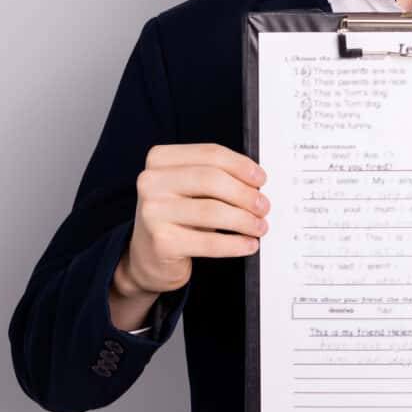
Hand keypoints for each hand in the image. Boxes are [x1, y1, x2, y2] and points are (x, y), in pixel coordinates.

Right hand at [117, 143, 270, 296]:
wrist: (148, 257)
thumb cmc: (177, 218)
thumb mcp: (189, 190)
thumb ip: (215, 178)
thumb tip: (256, 183)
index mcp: (160, 160)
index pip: (209, 154)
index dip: (241, 165)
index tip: (260, 179)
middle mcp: (151, 182)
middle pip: (211, 179)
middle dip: (245, 194)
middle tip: (263, 206)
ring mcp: (153, 212)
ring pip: (212, 211)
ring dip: (244, 220)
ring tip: (260, 226)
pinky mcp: (162, 242)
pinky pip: (209, 242)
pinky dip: (235, 244)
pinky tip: (248, 244)